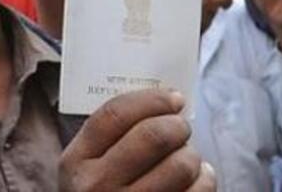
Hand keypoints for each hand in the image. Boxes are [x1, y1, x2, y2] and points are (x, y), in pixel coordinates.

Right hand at [60, 89, 215, 190]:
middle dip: (177, 125)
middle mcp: (98, 186)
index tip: (173, 98)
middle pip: (152, 136)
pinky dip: (205, 179)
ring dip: (191, 154)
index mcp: (76, 162)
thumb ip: (108, 138)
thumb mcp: (86, 167)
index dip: (150, 100)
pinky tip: (197, 178)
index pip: (115, 115)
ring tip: (185, 156)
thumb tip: (161, 103)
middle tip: (181, 126)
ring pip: (180, 165)